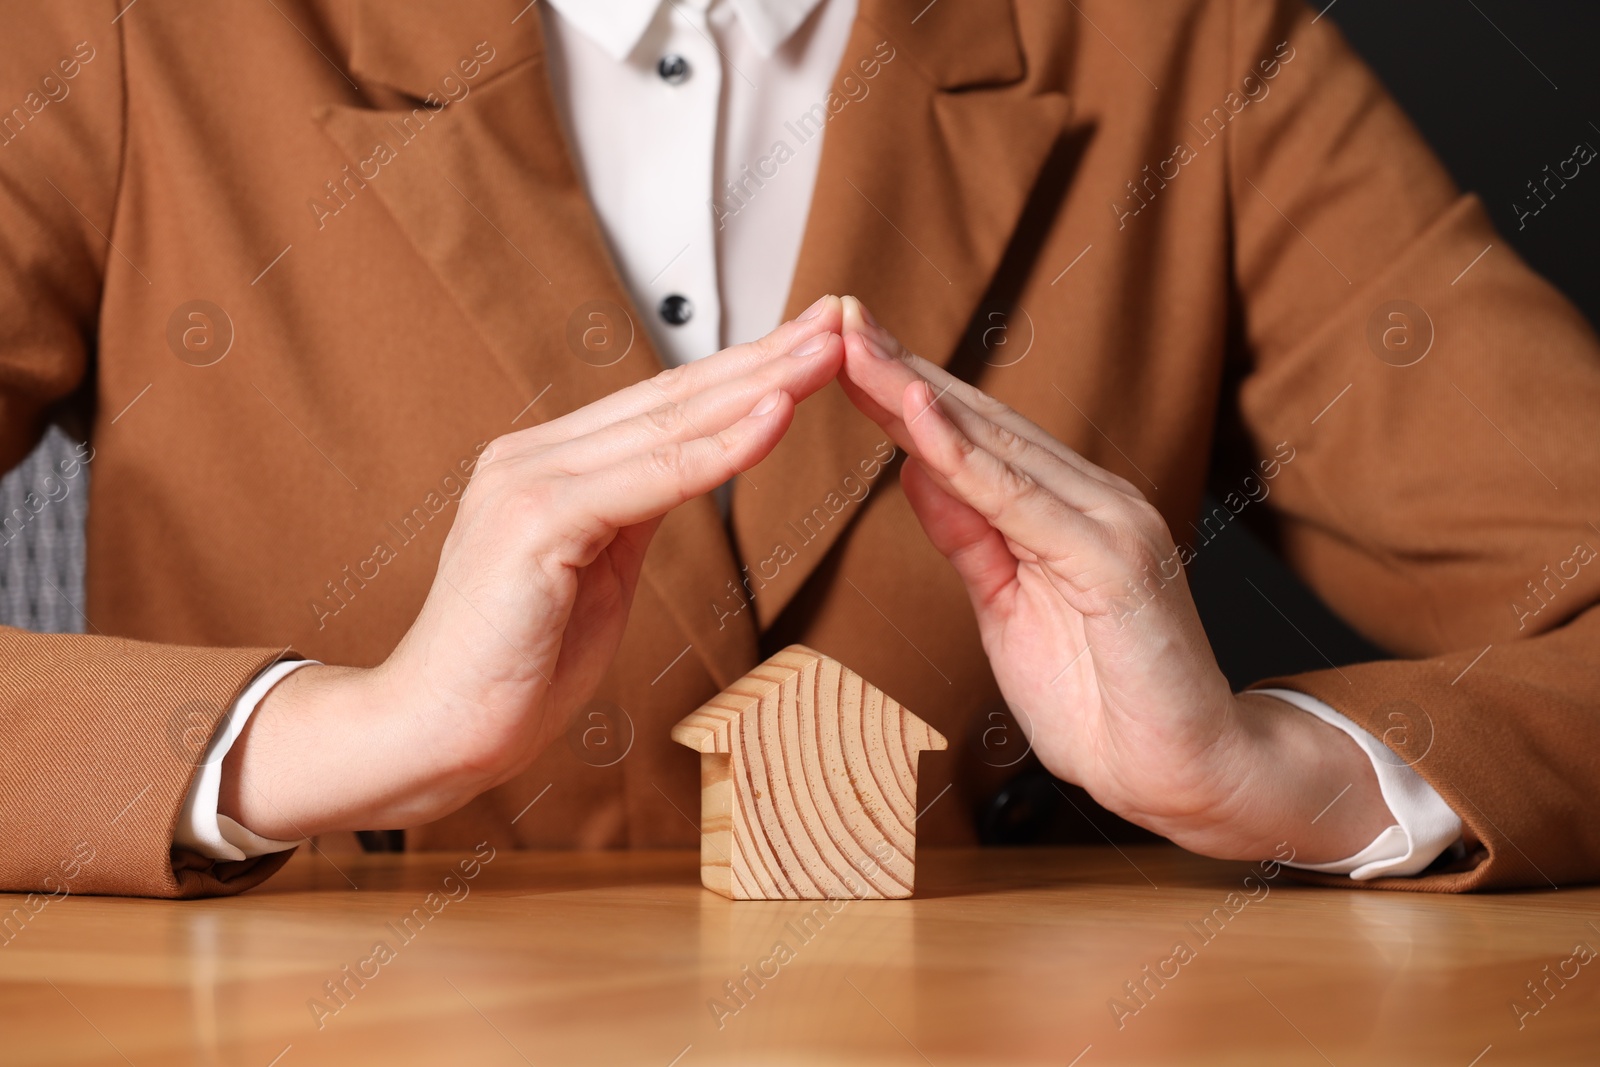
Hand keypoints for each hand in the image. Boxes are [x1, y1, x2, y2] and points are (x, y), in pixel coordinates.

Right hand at [221, 297, 846, 838]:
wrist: (435, 731)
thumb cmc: (514, 664)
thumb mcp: (597, 573)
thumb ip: (635, 513)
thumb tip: (694, 469)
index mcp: (546, 464)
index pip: (662, 406)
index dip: (739, 372)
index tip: (807, 345)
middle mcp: (533, 456)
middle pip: (672, 398)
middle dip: (763, 358)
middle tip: (836, 319)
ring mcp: (528, 482)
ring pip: (667, 425)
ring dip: (757, 386)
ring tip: (825, 351)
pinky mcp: (534, 522)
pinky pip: (649, 480)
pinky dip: (719, 449)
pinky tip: (775, 415)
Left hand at [837, 297, 1390, 863]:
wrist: (1181, 772)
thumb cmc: (1101, 698)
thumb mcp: (1006, 606)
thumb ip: (969, 535)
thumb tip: (916, 470)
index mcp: (1066, 509)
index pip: (969, 436)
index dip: (902, 390)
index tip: (840, 349)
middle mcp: (1092, 498)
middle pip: (977, 421)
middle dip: (898, 368)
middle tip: (833, 316)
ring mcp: (1109, 522)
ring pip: (995, 446)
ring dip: (916, 393)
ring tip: (856, 346)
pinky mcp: (1114, 560)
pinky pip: (1022, 502)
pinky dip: (966, 459)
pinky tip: (918, 420)